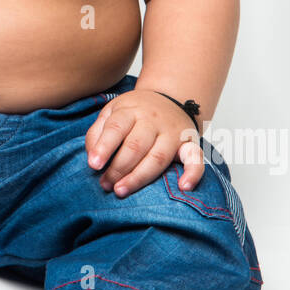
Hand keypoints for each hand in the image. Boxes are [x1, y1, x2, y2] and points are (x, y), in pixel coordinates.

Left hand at [84, 89, 203, 197]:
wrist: (170, 98)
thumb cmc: (135, 112)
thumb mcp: (112, 112)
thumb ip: (98, 132)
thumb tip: (92, 158)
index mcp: (131, 110)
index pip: (116, 128)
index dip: (104, 147)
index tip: (93, 165)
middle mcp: (153, 121)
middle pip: (136, 146)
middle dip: (118, 168)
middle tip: (105, 184)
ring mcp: (173, 133)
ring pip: (158, 157)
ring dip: (139, 177)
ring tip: (121, 190)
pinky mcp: (190, 144)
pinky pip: (196, 159)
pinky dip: (193, 173)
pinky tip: (183, 187)